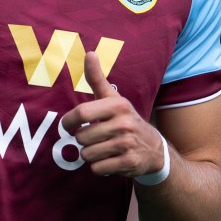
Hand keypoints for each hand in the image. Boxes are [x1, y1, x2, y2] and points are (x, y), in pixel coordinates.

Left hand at [60, 51, 164, 177]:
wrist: (154, 148)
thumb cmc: (126, 120)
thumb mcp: (113, 99)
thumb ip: (97, 78)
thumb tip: (89, 52)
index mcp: (118, 105)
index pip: (81, 113)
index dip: (68, 122)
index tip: (67, 126)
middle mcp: (124, 123)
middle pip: (81, 137)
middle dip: (83, 141)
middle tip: (94, 138)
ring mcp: (127, 144)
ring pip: (87, 154)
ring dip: (90, 154)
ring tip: (103, 148)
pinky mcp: (129, 162)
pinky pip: (97, 168)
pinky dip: (99, 167)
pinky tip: (110, 159)